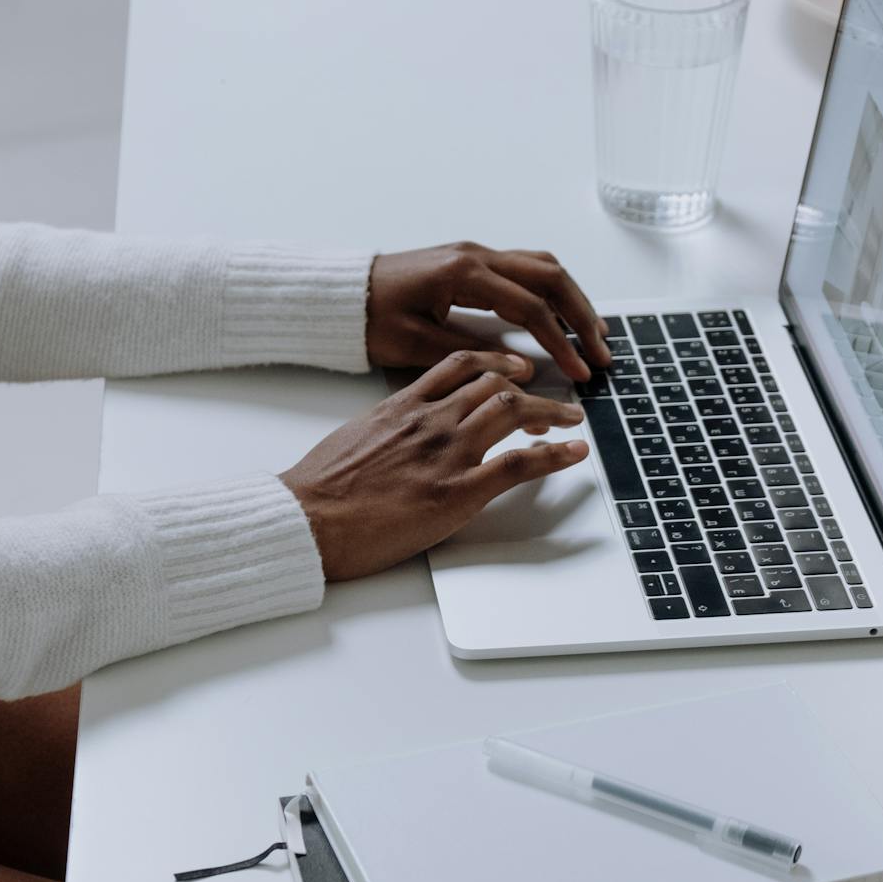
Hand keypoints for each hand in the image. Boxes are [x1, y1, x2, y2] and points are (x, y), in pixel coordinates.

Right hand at [281, 350, 588, 581]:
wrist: (308, 517)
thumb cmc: (319, 488)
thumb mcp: (353, 439)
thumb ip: (386, 429)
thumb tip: (399, 435)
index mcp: (402, 405)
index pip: (459, 367)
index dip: (495, 364)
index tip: (512, 370)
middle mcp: (430, 420)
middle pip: (495, 385)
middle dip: (531, 388)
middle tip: (552, 399)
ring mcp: (447, 453)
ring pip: (513, 412)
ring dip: (551, 413)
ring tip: (572, 418)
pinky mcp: (457, 491)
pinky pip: (519, 464)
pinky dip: (555, 454)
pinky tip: (574, 452)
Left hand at [366, 242, 613, 380]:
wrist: (343, 295)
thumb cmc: (370, 319)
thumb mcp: (415, 345)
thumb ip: (471, 353)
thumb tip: (522, 367)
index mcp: (464, 275)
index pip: (531, 307)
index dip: (561, 342)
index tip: (580, 372)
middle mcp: (476, 255)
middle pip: (550, 277)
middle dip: (582, 316)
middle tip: (602, 352)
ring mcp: (475, 254)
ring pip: (542, 267)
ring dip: (573, 299)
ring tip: (594, 333)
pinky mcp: (472, 261)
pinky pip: (525, 268)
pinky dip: (551, 290)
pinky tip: (562, 315)